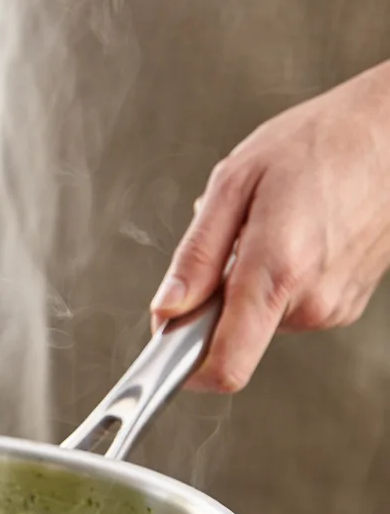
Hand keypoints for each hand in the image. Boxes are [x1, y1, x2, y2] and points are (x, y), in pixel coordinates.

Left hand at [150, 61, 389, 391]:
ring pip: (260, 321)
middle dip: (216, 301)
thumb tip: (167, 309)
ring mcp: (333, 307)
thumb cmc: (319, 143)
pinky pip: (289, 308)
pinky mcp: (346, 304)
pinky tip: (295, 237)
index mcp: (276, 272)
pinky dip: (277, 282)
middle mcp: (310, 301)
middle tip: (231, 245)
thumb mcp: (235, 183)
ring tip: (269, 229)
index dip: (186, 370)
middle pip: (234, 338)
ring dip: (248, 285)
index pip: (225, 366)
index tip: (169, 351)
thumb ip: (195, 256)